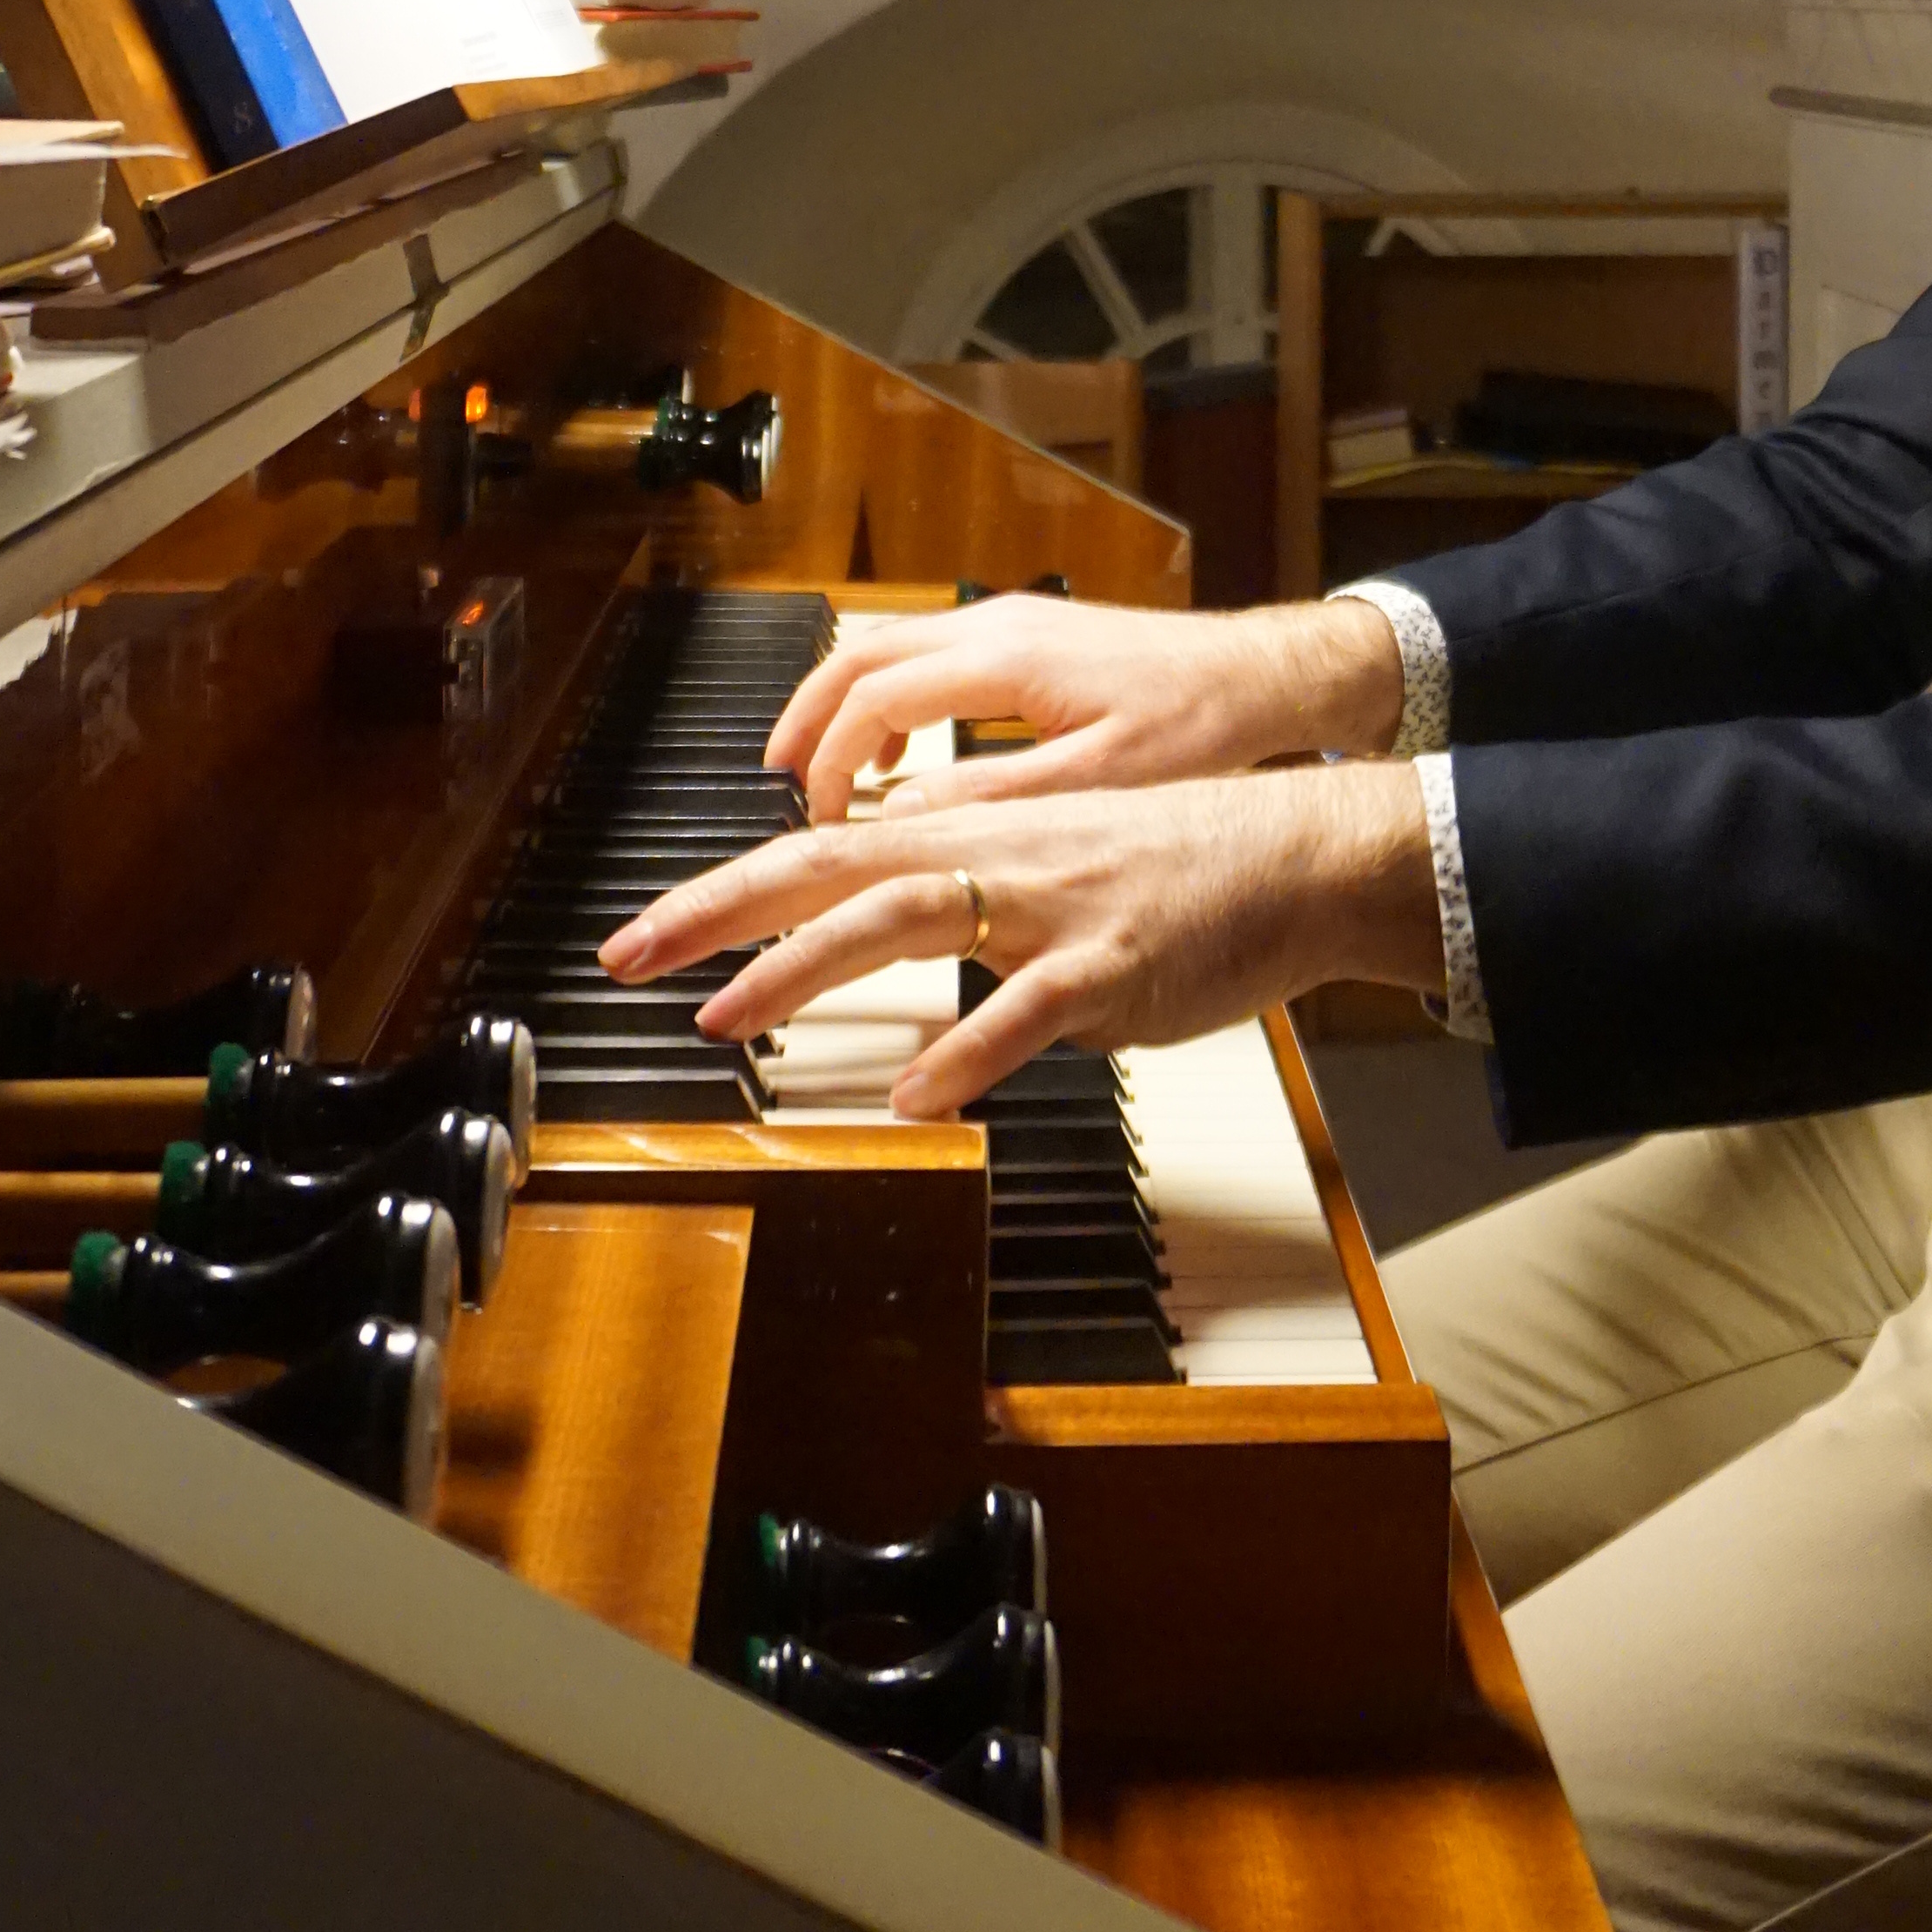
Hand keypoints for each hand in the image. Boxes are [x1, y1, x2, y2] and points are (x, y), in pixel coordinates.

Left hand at [597, 760, 1440, 1113]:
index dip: (722, 891)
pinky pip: (1031, 1009)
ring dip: (807, 971)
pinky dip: (969, 1052)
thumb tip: (911, 956)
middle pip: (833, 868)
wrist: (1303, 855)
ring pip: (911, 917)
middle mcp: (999, 855)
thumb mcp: (1053, 864)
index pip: (820, 851)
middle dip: (719, 911)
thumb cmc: (1184, 867)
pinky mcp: (1117, 964)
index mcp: (976, 832)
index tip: (640, 934)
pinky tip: (916, 1098)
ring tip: (728, 1018)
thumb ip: (971, 902)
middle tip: (628, 956)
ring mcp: (1055, 908)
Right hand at [765, 590, 1404, 823]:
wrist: (1261, 676)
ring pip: (888, 649)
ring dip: (842, 706)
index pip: (873, 698)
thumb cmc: (1201, 726)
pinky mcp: (1028, 636)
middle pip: (859, 656)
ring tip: (817, 773)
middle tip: (775, 784)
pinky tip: (899, 755)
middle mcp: (997, 627)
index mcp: (1005, 659)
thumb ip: (993, 798)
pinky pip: (928, 656)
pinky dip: (888, 700)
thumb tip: (901, 817)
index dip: (827, 760)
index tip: (814, 819)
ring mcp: (1010, 624)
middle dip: (805, 719)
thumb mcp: (1099, 782)